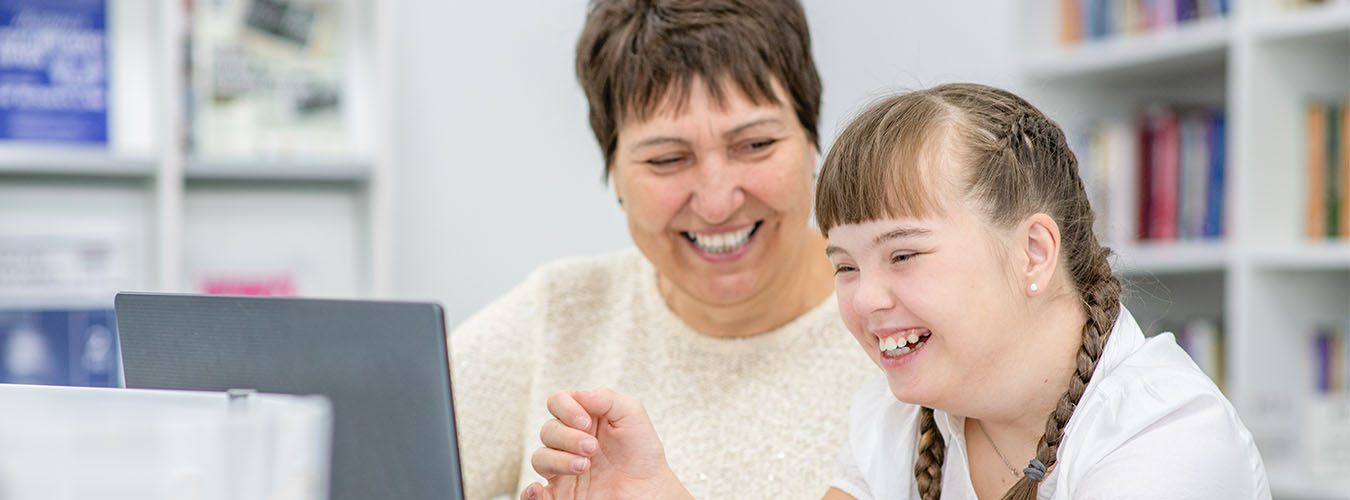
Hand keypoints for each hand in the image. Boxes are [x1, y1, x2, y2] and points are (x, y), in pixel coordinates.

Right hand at [520, 388, 692, 499]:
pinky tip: (539, 489)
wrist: (650, 491)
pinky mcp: (560, 494)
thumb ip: (606, 398)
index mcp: (584, 418)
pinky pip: (532, 494)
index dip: (566, 407)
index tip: (586, 422)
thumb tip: (577, 395)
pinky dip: (530, 492)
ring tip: (584, 466)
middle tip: (593, 449)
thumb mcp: (632, 415)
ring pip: (539, 458)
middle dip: (568, 437)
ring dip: (558, 460)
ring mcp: (562, 468)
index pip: (558, 402)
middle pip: (548, 430)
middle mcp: (569, 441)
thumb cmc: (643, 453)